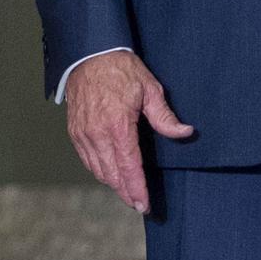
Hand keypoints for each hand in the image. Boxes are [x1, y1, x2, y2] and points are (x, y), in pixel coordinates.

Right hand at [65, 51, 194, 213]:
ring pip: (98, 170)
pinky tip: (110, 173)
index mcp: (118, 126)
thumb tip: (185, 133)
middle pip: (112, 174)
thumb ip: (165, 117)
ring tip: (127, 192)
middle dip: (126, 192)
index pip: (129, 167)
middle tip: (139, 204)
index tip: (144, 205)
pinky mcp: (75, 132)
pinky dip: (99, 170)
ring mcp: (83, 134)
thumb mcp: (150, 89)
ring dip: (113, 183)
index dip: (137, 189)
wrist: (90, 54)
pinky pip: (87, 160)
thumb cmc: (122, 69)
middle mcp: (97, 134)